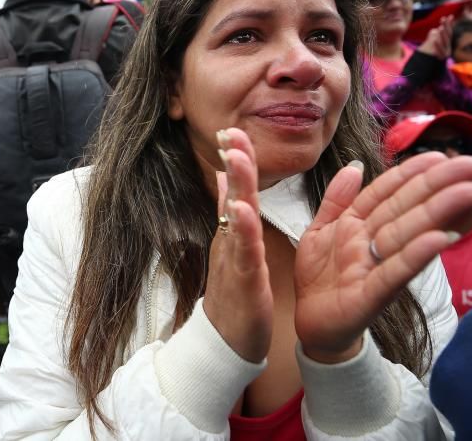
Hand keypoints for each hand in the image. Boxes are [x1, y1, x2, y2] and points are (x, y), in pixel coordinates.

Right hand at [202, 128, 272, 362]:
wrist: (227, 343)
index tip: (233, 127)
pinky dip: (242, 230)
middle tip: (230, 130)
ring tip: (236, 157)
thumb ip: (230, 211)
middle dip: (234, 160)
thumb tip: (227, 177)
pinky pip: (244, 252)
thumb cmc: (235, 295)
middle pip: (233, 193)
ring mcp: (235, 259)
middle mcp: (231, 240)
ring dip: (237, 186)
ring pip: (236, 217)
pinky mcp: (244, 281)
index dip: (237, 157)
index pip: (236, 187)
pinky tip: (241, 210)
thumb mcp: (235, 247)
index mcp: (234, 231)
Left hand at [294, 153, 471, 362]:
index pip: (388, 192)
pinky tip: (440, 239)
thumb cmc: (320, 276)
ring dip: (439, 212)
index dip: (412, 172)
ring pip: (408, 233)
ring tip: (471, 192)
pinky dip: (416, 255)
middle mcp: (373, 243)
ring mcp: (375, 268)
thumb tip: (355, 166)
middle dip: (440, 186)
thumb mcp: (319, 231)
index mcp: (359, 224)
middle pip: (408, 208)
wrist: (310, 323)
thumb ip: (337, 199)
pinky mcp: (371, 296)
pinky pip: (395, 272)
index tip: (441, 155)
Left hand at [417, 15, 454, 59]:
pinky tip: (434, 40)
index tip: (447, 17)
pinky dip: (437, 45)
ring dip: (442, 35)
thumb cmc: (434, 51)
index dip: (449, 24)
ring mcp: (445, 53)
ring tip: (440, 28)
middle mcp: (448, 47)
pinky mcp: (441, 58)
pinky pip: (439, 51)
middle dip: (445, 27)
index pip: (449, 31)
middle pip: (448, 36)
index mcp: (448, 42)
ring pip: (445, 43)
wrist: (430, 66)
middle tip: (443, 20)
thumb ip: (440, 30)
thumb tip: (447, 18)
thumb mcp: (436, 39)